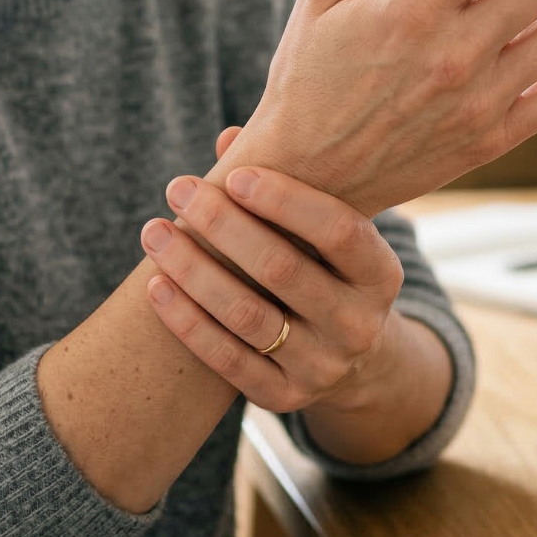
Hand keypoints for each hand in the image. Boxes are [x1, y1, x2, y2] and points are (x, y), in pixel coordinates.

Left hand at [140, 158, 404, 413]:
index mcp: (382, 274)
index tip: (235, 174)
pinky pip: (227, 360)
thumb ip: (288, 186)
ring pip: (246, 316)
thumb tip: (229, 138)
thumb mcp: (328, 235)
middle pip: (282, 269)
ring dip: (193, 270)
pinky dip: (187, 321)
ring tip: (154, 232)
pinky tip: (156, 287)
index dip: (286, 201)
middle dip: (223, 225)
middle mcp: (360, 325)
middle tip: (177, 188)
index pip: (339, 232)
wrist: (351, 361)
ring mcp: (324, 367)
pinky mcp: (284, 398)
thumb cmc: (327, 271)